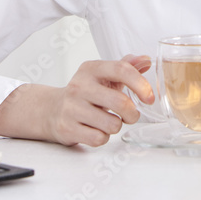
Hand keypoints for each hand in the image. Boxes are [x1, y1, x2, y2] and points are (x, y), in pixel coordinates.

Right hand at [0, 54, 154, 146]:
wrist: (51, 109)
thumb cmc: (84, 92)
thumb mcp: (102, 75)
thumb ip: (125, 66)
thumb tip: (146, 60)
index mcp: (91, 69)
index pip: (121, 70)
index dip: (141, 84)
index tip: (149, 97)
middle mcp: (79, 86)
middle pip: (119, 102)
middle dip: (133, 113)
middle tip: (131, 115)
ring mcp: (71, 108)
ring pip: (112, 124)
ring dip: (117, 126)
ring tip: (110, 121)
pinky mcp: (67, 128)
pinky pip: (99, 138)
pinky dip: (103, 137)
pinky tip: (97, 129)